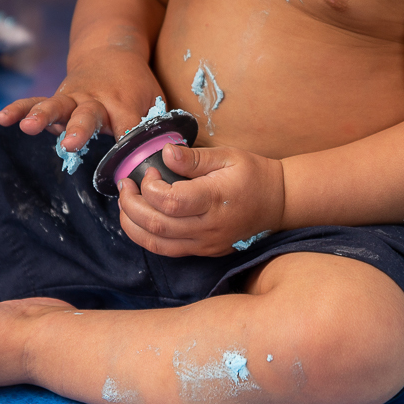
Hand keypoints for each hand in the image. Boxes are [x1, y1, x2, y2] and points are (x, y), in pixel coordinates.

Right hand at [0, 45, 162, 152]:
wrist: (113, 52)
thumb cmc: (137, 88)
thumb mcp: (155, 104)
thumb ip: (157, 132)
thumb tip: (169, 163)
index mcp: (126, 104)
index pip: (128, 130)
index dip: (128, 149)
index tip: (128, 171)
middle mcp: (98, 99)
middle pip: (89, 115)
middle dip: (80, 129)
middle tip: (71, 143)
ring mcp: (74, 96)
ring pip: (58, 105)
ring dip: (44, 115)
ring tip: (29, 126)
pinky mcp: (58, 96)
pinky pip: (36, 101)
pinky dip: (19, 108)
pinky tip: (2, 117)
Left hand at [117, 143, 285, 256]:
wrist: (278, 201)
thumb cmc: (253, 174)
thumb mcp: (227, 156)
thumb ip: (193, 157)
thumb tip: (164, 153)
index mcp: (215, 200)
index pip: (170, 202)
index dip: (150, 188)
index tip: (152, 172)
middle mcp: (209, 227)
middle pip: (156, 225)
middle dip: (131, 205)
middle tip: (126, 186)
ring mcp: (206, 244)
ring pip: (157, 244)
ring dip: (132, 225)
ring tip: (126, 204)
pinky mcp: (204, 251)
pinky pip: (168, 250)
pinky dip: (146, 236)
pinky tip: (140, 219)